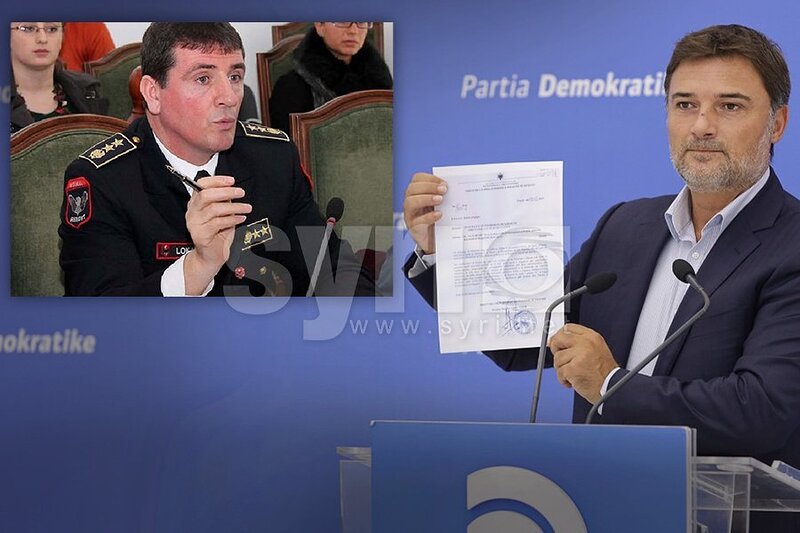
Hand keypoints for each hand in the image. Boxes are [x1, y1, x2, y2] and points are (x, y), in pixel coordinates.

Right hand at [183, 175, 251, 294]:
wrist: (211, 256)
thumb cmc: (218, 234)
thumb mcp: (222, 214)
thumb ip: (223, 201)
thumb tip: (232, 189)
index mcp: (195, 203)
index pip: (201, 185)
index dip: (216, 180)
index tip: (231, 180)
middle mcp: (192, 212)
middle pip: (205, 195)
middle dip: (226, 191)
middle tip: (241, 193)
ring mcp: (194, 223)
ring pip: (214, 209)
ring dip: (234, 207)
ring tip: (246, 208)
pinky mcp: (200, 235)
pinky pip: (218, 223)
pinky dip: (232, 219)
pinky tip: (241, 219)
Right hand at [403, 173, 446, 253]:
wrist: (439, 242)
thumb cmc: (441, 220)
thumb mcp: (443, 206)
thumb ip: (445, 196)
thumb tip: (457, 186)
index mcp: (418, 194)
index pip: (417, 179)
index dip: (430, 178)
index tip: (444, 183)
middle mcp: (411, 203)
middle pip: (411, 189)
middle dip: (428, 187)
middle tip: (444, 190)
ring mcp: (410, 216)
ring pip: (410, 203)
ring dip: (426, 198)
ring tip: (440, 200)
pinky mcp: (414, 229)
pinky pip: (417, 221)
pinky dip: (428, 217)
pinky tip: (439, 215)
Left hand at [549, 323, 618, 403]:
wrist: (611, 388)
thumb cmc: (604, 374)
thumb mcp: (597, 350)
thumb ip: (578, 343)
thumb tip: (556, 341)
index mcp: (592, 337)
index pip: (568, 328)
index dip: (560, 336)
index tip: (558, 343)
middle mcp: (586, 343)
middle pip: (559, 338)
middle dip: (555, 349)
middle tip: (561, 359)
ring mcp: (579, 355)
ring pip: (557, 358)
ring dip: (561, 369)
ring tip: (573, 374)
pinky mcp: (573, 368)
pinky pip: (559, 372)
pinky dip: (563, 379)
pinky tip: (572, 382)